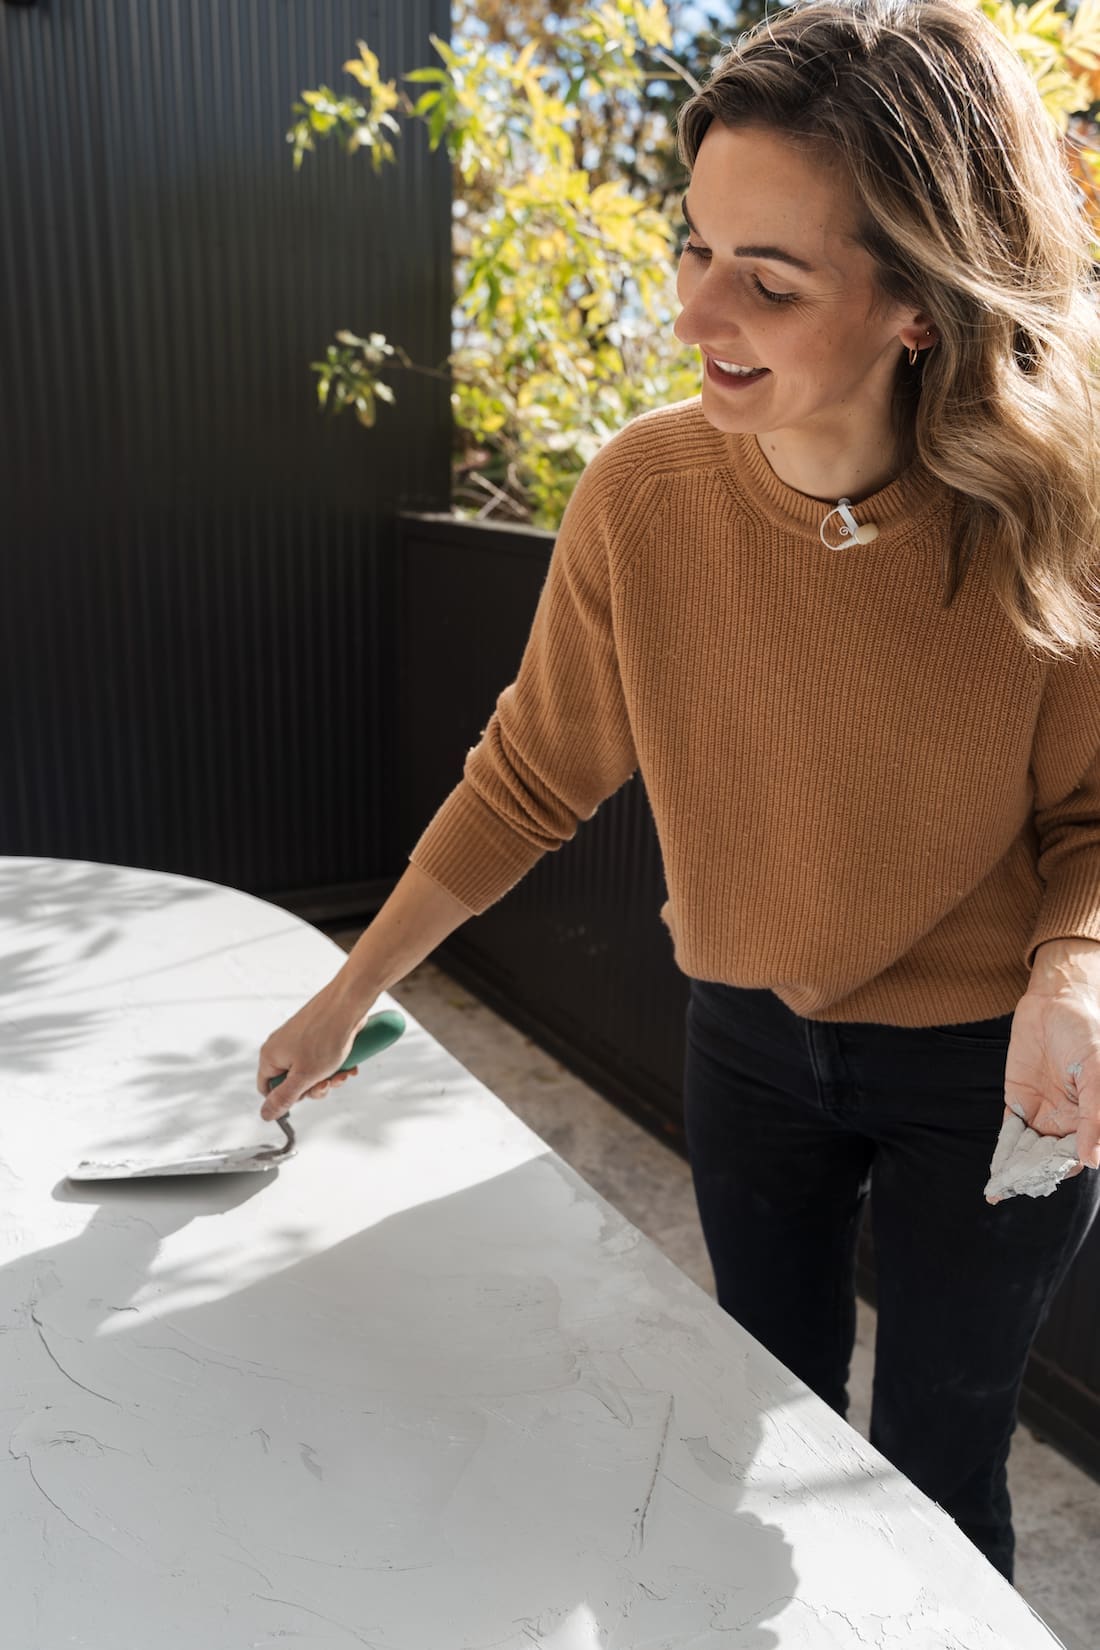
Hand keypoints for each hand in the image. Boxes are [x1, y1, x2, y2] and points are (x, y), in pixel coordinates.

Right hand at [256, 986, 369, 1120]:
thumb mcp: (304, 1076)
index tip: (304, 1096)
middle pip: (292, 1082)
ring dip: (328, 1076)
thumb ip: (284, 1097)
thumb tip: (266, 1114)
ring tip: (343, 1071)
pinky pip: (322, 1058)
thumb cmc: (326, 1036)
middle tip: (328, 1082)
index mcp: (270, 1056)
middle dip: (314, 1087)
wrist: (349, 1003)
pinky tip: (349, 1063)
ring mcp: (298, 1040)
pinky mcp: (315, 1035)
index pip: (267, 1089)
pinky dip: (335, 1064)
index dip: (286, 1099)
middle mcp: (281, 1046)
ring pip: (310, 1072)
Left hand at [1003, 939, 1099, 1170]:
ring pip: (1027, 1150)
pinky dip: (1003, 1150)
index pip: (1076, 1155)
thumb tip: (1092, 1160)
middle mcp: (1067, 1121)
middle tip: (1012, 1189)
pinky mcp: (1018, 1100)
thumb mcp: (1095, 1074)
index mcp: (1089, 1118)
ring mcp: (1041, 1112)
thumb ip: (1094, 1117)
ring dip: (1014, 1168)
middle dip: (1032, 1175)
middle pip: (1048, 1158)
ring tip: (998, 1190)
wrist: (1056, 1002)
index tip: (1043, 1183)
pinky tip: (996, 1168)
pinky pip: (1010, 1131)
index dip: (1061, 1170)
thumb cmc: (1086, 1034)